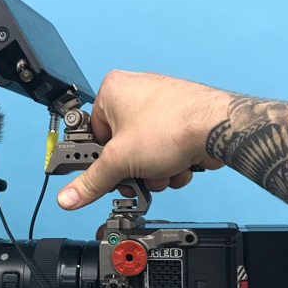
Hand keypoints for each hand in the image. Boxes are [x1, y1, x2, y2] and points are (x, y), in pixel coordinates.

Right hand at [57, 70, 230, 209]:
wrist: (219, 128)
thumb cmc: (173, 126)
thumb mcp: (119, 161)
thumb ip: (91, 181)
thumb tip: (68, 196)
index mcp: (112, 91)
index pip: (92, 135)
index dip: (100, 160)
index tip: (104, 175)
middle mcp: (136, 93)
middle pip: (120, 147)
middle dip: (132, 170)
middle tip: (138, 175)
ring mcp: (160, 107)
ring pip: (144, 153)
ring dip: (153, 172)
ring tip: (163, 170)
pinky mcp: (179, 121)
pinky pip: (164, 151)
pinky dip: (170, 165)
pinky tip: (178, 166)